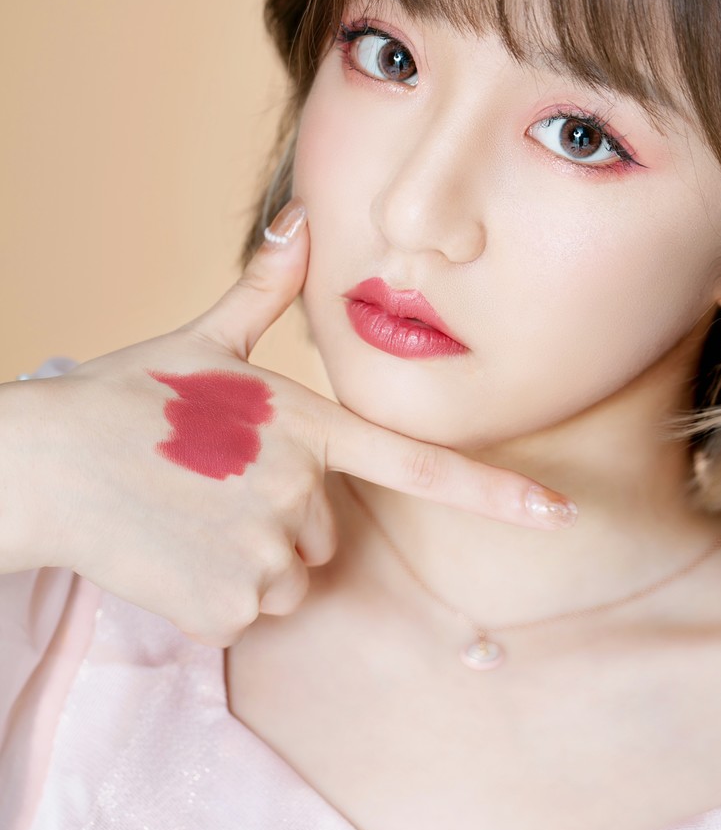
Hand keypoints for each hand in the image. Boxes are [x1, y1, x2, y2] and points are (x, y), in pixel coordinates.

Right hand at [6, 197, 576, 646]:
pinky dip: (218, 593)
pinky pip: (249, 611)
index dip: (495, 494)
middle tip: (218, 487)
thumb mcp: (202, 342)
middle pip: (331, 531)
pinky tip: (173, 552)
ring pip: (292, 577)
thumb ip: (264, 289)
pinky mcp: (228, 605)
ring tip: (191, 517)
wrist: (46, 464)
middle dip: (288, 518)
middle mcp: (299, 489)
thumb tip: (298, 218)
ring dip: (253, 558)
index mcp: (306, 425)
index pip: (419, 464)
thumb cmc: (125, 399)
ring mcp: (265, 550)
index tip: (559, 516)